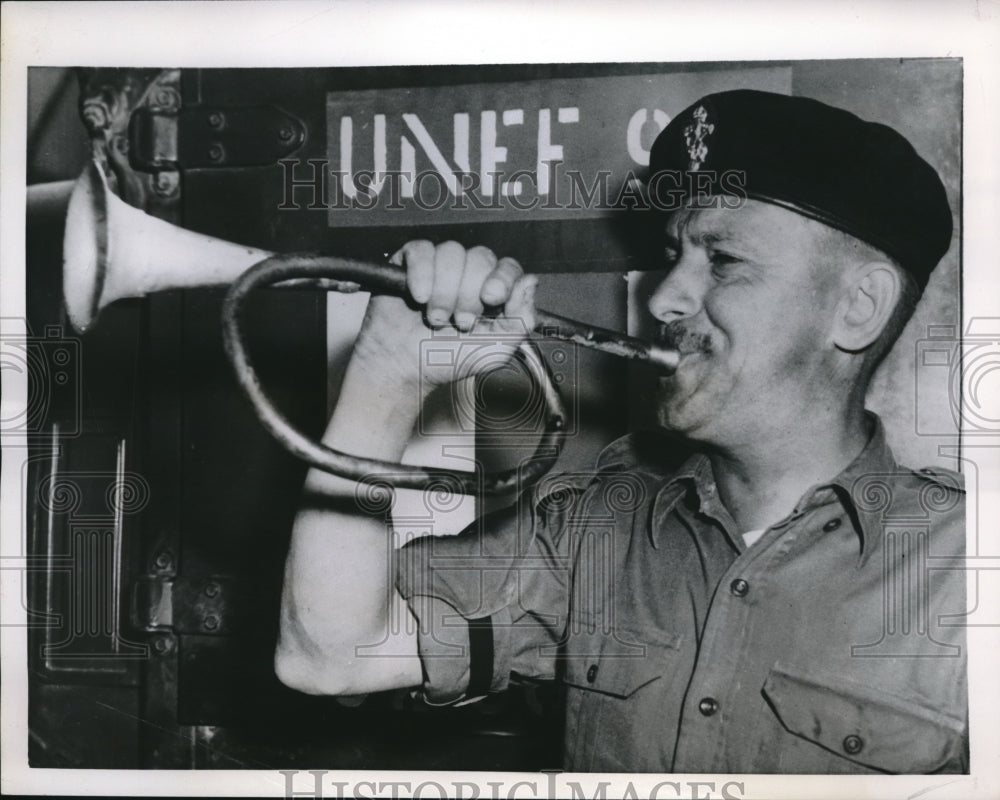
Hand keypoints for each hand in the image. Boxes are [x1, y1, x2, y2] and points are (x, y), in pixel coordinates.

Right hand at [352, 240, 538, 391]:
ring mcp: (440, 266)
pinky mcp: (412, 262)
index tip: (491, 298)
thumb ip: (521, 319)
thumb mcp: (496, 349)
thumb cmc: (448, 358)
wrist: (406, 367)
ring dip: (444, 292)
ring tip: (436, 318)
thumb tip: (531, 282)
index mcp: (492, 292)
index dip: (502, 279)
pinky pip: (421, 250)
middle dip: (469, 295)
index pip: (508, 267)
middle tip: (459, 322)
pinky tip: (419, 297)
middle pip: (481, 257)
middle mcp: (468, 275)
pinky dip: (421, 273)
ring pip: (452, 252)